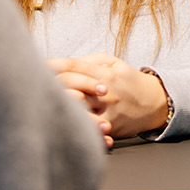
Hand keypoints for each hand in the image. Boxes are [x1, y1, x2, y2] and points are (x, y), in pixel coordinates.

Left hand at [47, 53, 169, 138]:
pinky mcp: (111, 126)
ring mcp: (108, 110)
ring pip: (78, 109)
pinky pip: (90, 128)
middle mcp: (105, 91)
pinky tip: (62, 124)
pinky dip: (76, 126)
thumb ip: (90, 61)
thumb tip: (67, 63)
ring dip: (61, 107)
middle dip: (51, 86)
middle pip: (71, 87)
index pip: (73, 66)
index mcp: (105, 72)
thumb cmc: (129, 81)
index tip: (39, 66)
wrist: (155, 103)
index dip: (53, 65)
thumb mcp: (114, 62)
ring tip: (43, 106)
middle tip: (34, 85)